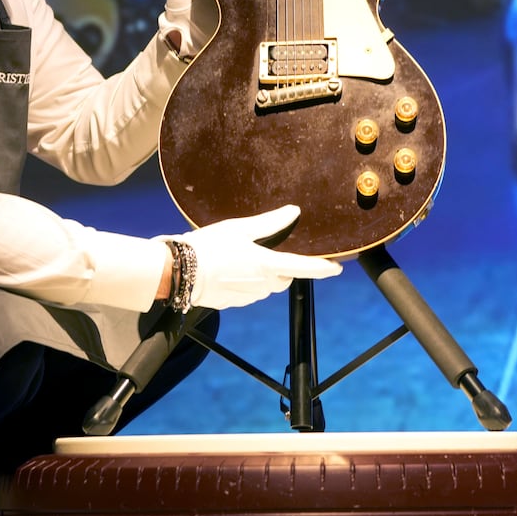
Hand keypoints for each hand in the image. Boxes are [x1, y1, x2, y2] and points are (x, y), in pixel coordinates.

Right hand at [168, 204, 340, 309]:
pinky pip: (251, 293)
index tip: (336, 268)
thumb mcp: (240, 229)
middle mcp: (262, 284)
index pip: (304, 268)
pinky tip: (232, 271)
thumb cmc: (208, 247)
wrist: (180, 272)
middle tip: (267, 251)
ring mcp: (248, 296)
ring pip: (268, 286)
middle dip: (283, 268)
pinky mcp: (235, 303)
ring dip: (265, 275)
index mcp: (266, 265)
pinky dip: (248, 283)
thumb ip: (270, 223)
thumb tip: (293, 212)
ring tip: (243, 259)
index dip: (323, 268)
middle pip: (284, 278)